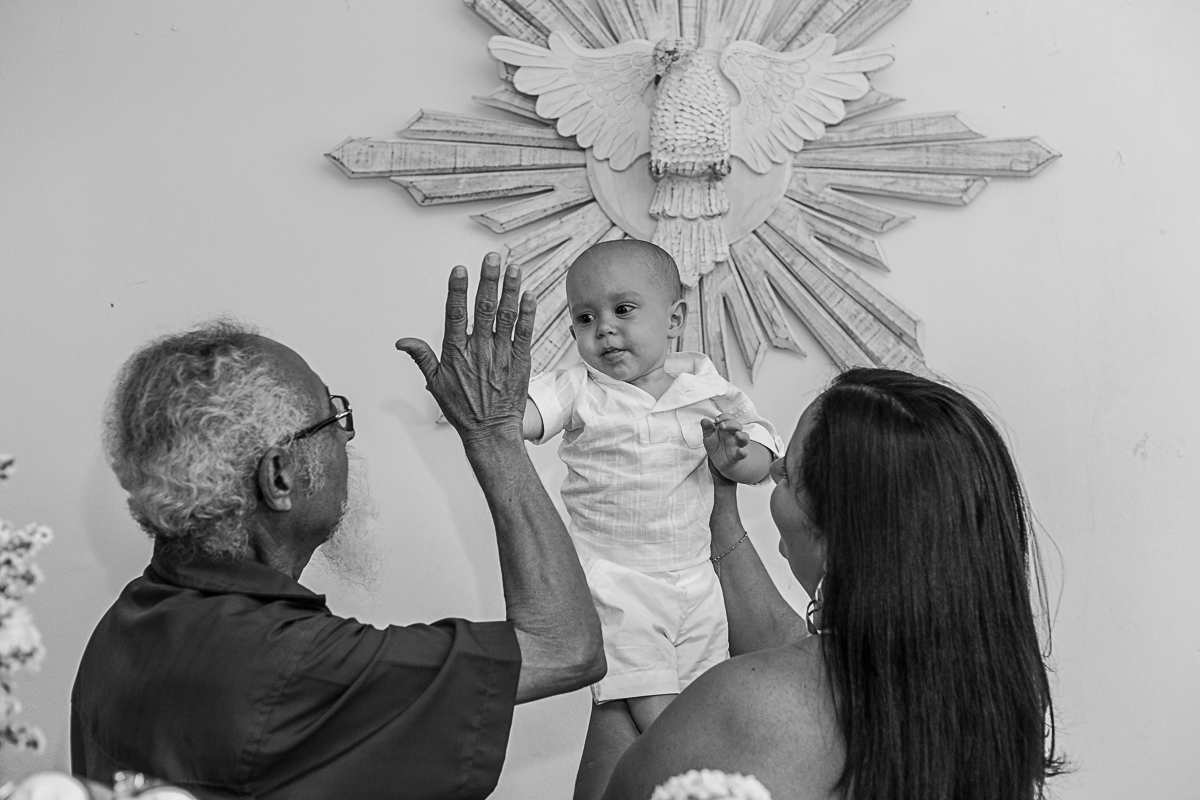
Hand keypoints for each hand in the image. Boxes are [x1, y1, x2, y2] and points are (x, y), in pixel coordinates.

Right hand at [396, 252, 534, 441]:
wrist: (490, 431)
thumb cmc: (463, 409)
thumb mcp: (435, 383)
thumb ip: (421, 357)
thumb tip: (401, 342)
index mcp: (456, 354)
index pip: (455, 315)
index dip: (458, 291)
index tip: (460, 270)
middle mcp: (479, 351)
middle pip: (484, 310)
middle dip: (488, 281)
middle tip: (492, 258)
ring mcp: (501, 356)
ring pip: (507, 317)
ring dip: (511, 291)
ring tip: (513, 268)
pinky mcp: (520, 362)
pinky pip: (524, 334)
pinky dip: (527, 314)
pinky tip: (530, 295)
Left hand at [702, 415, 750, 476]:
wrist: (717, 461)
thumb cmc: (715, 445)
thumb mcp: (708, 436)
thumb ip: (707, 428)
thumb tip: (704, 420)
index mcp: (727, 428)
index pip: (728, 418)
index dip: (724, 417)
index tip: (716, 420)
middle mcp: (734, 434)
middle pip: (737, 426)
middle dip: (730, 424)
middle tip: (722, 426)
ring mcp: (737, 445)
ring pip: (745, 437)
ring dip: (742, 436)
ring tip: (737, 435)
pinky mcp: (738, 456)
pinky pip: (743, 453)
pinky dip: (743, 452)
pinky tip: (741, 451)